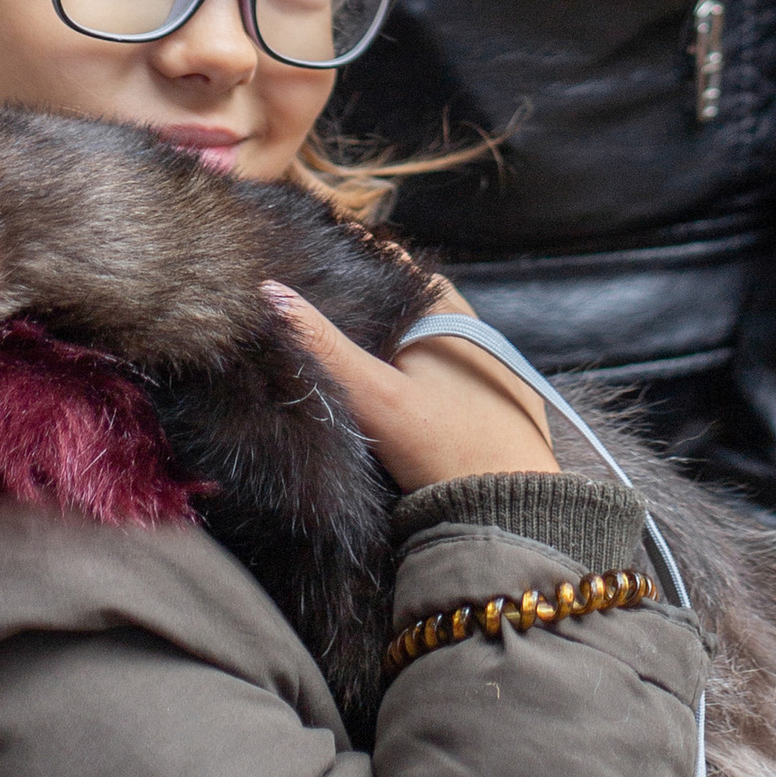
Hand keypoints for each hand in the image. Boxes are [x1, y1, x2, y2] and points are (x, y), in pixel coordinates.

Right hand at [263, 277, 554, 493]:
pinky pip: (445, 371)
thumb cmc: (442, 448)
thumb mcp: (374, 396)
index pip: (390, 264)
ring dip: (391, 341)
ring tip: (343, 352)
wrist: (506, 514)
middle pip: (406, 302)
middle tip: (315, 312)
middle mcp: (473, 326)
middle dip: (367, 305)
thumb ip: (323, 346)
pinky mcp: (496, 401)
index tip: (308, 266)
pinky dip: (415, 373)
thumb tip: (269, 290)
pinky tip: (391, 394)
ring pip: (425, 338)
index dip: (350, 262)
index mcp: (446, 308)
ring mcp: (489, 364)